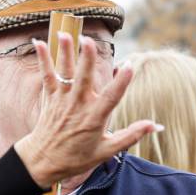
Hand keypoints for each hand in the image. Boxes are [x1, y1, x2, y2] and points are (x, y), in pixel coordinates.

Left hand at [14, 32, 163, 188]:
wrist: (45, 161)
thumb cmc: (78, 157)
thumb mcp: (108, 150)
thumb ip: (132, 135)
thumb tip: (156, 126)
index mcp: (95, 119)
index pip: (112, 98)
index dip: (122, 82)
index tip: (130, 66)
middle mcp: (79, 107)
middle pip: (84, 79)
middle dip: (87, 59)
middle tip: (89, 41)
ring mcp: (62, 101)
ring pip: (65, 72)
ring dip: (65, 52)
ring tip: (66, 33)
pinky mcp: (50, 98)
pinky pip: (46, 75)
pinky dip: (43, 59)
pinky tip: (40, 42)